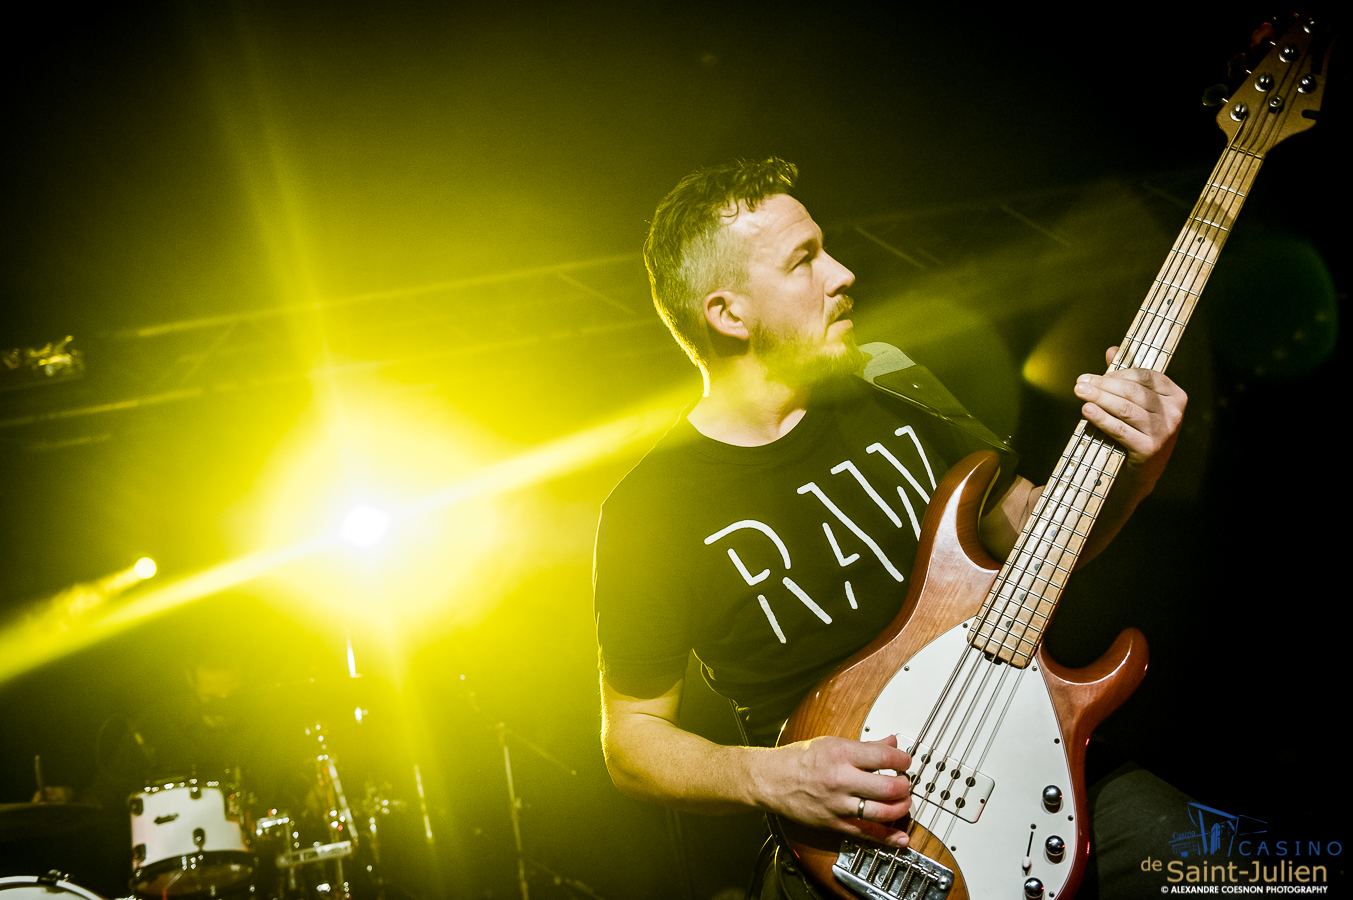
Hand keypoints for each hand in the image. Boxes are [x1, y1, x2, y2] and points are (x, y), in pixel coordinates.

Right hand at [755, 734, 912, 847]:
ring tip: (903, 802)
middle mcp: (841, 779)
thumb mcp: (832, 743)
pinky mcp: (834, 823)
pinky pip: (866, 833)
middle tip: (905, 783)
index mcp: (841, 754)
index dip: (902, 760)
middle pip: (888, 787)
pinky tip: (900, 838)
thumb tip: (891, 744)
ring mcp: (838, 804)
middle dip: (904, 786)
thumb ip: (866, 746)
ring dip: (900, 809)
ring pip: (882, 812)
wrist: (771, 780)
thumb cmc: (798, 760)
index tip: (906, 762)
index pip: (884, 757)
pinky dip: (887, 838)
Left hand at [1074, 347, 1186, 482]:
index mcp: (1176, 396)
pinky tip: (1087, 410)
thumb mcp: (1138, 404)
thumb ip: (1126, 377)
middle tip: (1080, 383)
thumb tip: (1112, 350)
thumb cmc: (1139, 431)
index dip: (1117, 374)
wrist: (1143, 472)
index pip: (1145, 376)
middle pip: (1133, 392)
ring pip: (1126, 408)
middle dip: (1103, 385)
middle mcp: (1174, 413)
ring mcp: (1164, 432)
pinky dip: (1101, 418)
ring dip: (1099, 398)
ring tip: (1080, 392)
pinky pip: (1120, 429)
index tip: (1092, 376)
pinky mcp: (1149, 448)